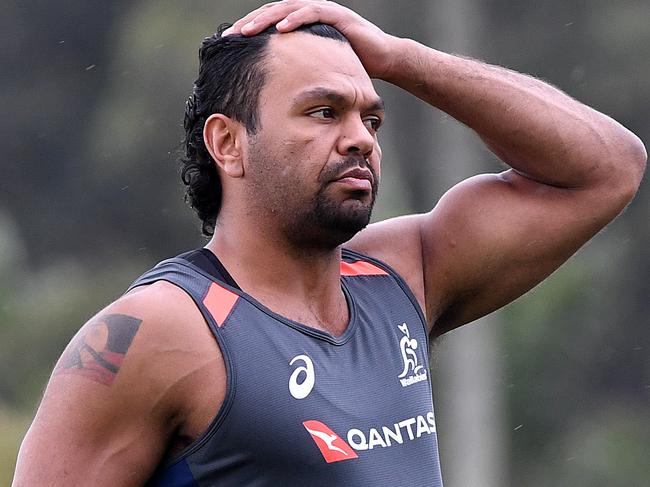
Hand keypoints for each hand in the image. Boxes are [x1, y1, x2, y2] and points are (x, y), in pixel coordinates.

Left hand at [222, 0, 397, 78]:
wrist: (385, 60)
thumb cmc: (351, 67)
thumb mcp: (318, 70)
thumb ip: (299, 72)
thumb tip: (277, 92)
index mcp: (301, 26)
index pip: (269, 24)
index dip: (250, 31)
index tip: (229, 45)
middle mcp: (309, 13)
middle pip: (272, 13)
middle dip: (250, 23)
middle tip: (229, 36)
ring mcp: (323, 11)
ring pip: (287, 9)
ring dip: (265, 19)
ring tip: (247, 31)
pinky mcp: (337, 15)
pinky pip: (311, 12)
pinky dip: (294, 19)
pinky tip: (279, 29)